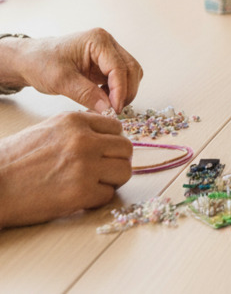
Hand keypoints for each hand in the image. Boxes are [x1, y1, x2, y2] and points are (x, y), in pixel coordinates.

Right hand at [0, 112, 131, 227]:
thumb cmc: (14, 160)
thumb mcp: (48, 130)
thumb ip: (79, 129)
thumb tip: (106, 135)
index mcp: (75, 121)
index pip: (117, 128)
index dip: (111, 143)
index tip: (103, 153)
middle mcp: (84, 140)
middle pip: (125, 149)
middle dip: (117, 161)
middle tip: (103, 172)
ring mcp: (85, 166)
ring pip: (124, 172)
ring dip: (112, 181)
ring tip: (93, 185)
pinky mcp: (81, 193)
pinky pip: (108, 195)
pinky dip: (97, 199)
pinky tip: (79, 198)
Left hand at [3, 29, 142, 112]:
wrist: (29, 60)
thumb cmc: (41, 63)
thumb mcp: (61, 80)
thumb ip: (86, 94)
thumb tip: (107, 109)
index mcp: (98, 41)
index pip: (119, 67)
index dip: (120, 90)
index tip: (114, 109)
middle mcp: (108, 44)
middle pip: (131, 69)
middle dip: (126, 91)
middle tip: (114, 111)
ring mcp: (109, 53)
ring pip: (130, 73)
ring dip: (124, 91)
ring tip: (108, 106)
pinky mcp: (106, 63)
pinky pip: (122, 77)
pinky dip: (118, 91)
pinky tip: (104, 100)